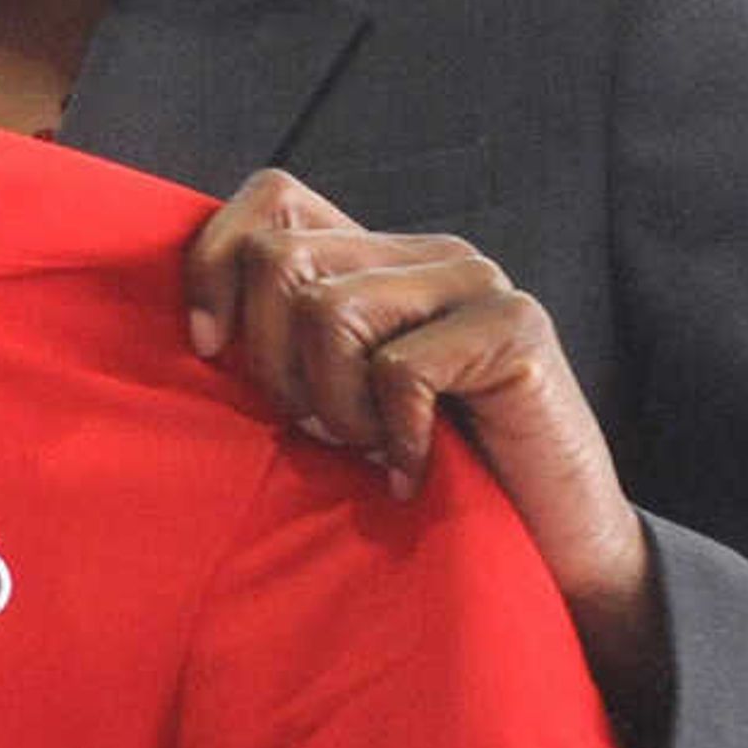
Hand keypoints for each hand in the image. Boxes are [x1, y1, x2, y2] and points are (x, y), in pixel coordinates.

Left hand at [184, 167, 664, 741]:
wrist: (551, 549)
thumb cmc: (425, 479)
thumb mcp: (331, 400)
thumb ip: (284, 344)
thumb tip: (196, 324)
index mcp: (376, 256)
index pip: (272, 198)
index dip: (217, 265)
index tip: (210, 351)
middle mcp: (427, 252)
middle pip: (283, 259)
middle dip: (273, 362)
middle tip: (319, 431)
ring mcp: (476, 283)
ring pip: (329, 311)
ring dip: (333, 405)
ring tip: (367, 449)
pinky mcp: (517, 329)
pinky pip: (399, 369)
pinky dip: (391, 436)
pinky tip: (413, 470)